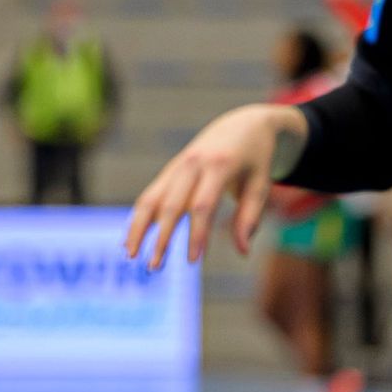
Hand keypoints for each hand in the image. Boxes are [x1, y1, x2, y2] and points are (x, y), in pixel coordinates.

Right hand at [124, 103, 307, 268]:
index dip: (196, 234)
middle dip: (161, 237)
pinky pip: (149, 196)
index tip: (193, 261)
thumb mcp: (262, 184)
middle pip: (170, 205)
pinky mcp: (169, 172)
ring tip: (130, 255)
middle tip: (154, 267)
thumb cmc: (256, 159)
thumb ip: (250, 217)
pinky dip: (138, 218)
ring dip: (138, 228)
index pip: (202, 205)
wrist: (241, 124)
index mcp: (217, 165)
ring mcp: (175, 167)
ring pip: (149, 198)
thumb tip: (242, 252)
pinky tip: (131, 239)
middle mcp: (190, 165)